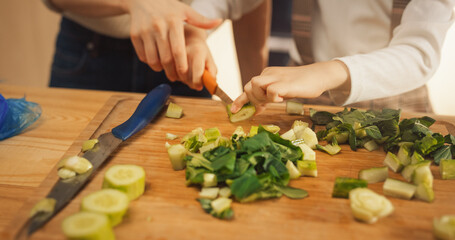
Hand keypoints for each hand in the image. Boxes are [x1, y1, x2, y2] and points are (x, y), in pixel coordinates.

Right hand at [124, 0, 220, 81]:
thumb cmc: (168, 7)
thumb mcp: (185, 10)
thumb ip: (201, 20)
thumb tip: (219, 21)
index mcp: (173, 21)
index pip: (178, 49)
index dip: (182, 64)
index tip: (185, 73)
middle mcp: (158, 26)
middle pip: (166, 58)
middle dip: (171, 71)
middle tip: (175, 77)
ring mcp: (144, 31)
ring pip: (153, 59)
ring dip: (159, 68)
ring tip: (165, 69)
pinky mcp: (134, 35)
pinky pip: (142, 55)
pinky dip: (149, 62)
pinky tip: (155, 61)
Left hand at [230, 60, 350, 113]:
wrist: (319, 75)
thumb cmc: (300, 84)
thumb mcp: (281, 91)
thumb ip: (268, 97)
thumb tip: (256, 109)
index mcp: (266, 75)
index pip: (248, 87)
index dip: (240, 100)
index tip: (234, 111)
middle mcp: (269, 74)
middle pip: (249, 86)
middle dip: (253, 100)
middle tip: (265, 107)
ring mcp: (277, 77)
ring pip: (255, 84)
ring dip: (260, 97)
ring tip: (274, 101)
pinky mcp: (286, 83)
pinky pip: (271, 89)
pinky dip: (272, 97)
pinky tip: (281, 99)